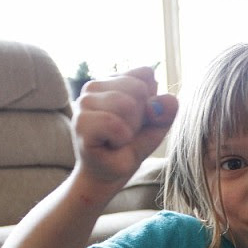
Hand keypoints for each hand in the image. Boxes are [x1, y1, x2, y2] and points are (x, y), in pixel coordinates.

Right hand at [72, 67, 177, 188]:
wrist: (110, 173)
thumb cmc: (131, 147)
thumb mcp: (157, 126)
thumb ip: (166, 110)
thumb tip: (163, 101)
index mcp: (114, 80)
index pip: (146, 74)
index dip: (151, 101)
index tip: (139, 118)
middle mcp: (95, 85)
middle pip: (139, 88)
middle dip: (140, 116)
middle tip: (125, 132)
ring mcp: (84, 102)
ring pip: (126, 104)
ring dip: (130, 129)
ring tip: (118, 138)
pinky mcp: (81, 122)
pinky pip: (114, 123)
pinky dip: (120, 138)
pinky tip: (110, 144)